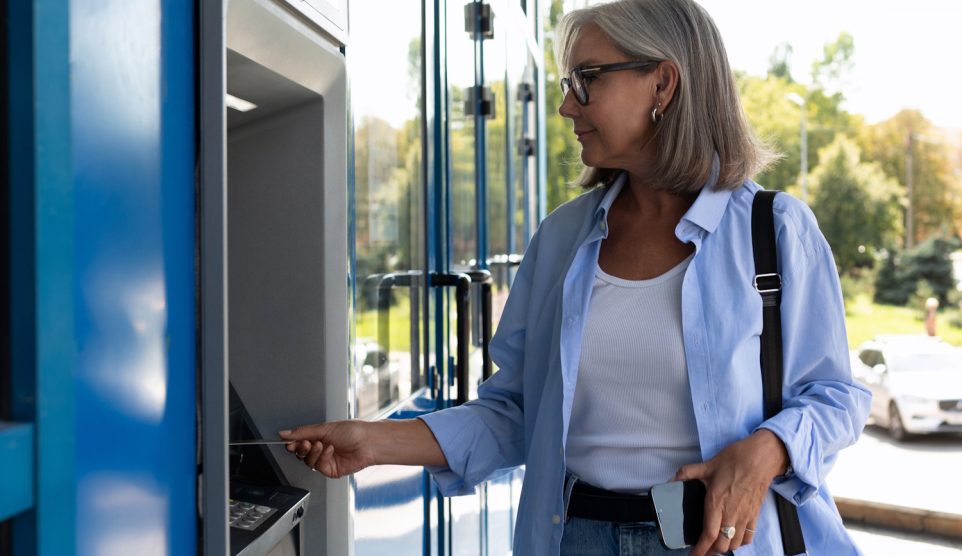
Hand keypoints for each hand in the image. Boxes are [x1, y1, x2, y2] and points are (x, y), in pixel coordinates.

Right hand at [279, 420, 375, 477]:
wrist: (368, 442)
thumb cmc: (353, 431)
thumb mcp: (324, 428)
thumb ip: (302, 432)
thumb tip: (284, 433)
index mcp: (319, 436)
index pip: (299, 441)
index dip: (292, 443)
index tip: (289, 442)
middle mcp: (321, 448)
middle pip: (301, 453)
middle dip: (301, 448)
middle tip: (305, 443)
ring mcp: (326, 460)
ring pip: (308, 461)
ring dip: (312, 453)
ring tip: (321, 445)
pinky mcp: (331, 470)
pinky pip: (318, 466)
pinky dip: (322, 457)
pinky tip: (330, 450)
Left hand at [674, 429, 788, 555]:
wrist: (763, 457)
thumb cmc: (736, 459)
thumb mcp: (708, 464)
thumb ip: (688, 473)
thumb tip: (672, 479)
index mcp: (716, 502)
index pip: (708, 534)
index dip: (700, 549)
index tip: (693, 555)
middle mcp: (731, 513)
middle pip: (722, 544)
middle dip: (711, 550)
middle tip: (702, 548)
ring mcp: (745, 515)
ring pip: (735, 543)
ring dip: (725, 547)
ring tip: (715, 545)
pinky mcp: (755, 514)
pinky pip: (749, 536)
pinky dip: (740, 542)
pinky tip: (734, 538)